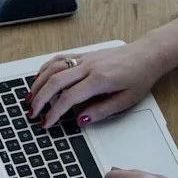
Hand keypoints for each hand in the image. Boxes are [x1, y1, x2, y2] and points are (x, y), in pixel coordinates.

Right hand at [26, 41, 160, 130]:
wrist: (147, 54)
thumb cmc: (140, 76)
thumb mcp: (126, 100)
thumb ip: (102, 111)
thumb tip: (81, 120)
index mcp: (100, 80)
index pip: (69, 97)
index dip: (55, 112)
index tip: (47, 123)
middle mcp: (89, 66)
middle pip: (55, 81)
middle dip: (40, 99)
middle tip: (32, 113)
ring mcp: (85, 58)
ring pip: (54, 68)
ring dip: (39, 83)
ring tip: (30, 98)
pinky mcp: (84, 54)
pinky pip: (60, 58)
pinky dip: (46, 68)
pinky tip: (40, 78)